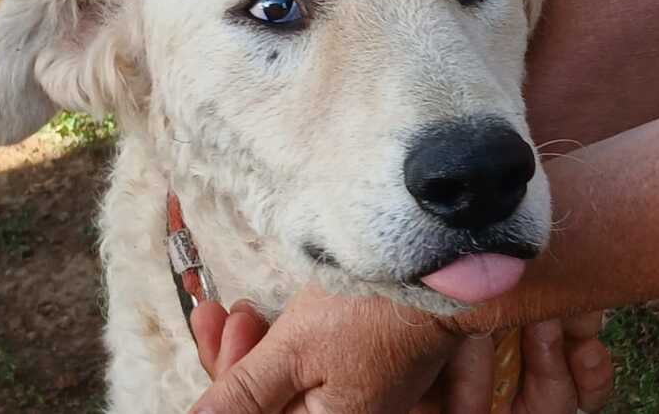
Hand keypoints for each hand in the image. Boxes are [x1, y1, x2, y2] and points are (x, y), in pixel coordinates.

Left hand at [189, 290, 612, 412]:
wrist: (448, 260)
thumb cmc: (374, 308)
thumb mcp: (297, 351)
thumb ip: (244, 393)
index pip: (259, 412)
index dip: (225, 372)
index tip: (210, 323)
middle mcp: (349, 413)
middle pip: (272, 399)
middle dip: (236, 358)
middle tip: (221, 312)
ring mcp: (362, 387)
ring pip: (288, 377)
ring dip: (257, 343)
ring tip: (242, 306)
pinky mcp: (370, 357)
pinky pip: (311, 358)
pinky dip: (285, 335)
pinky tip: (268, 309)